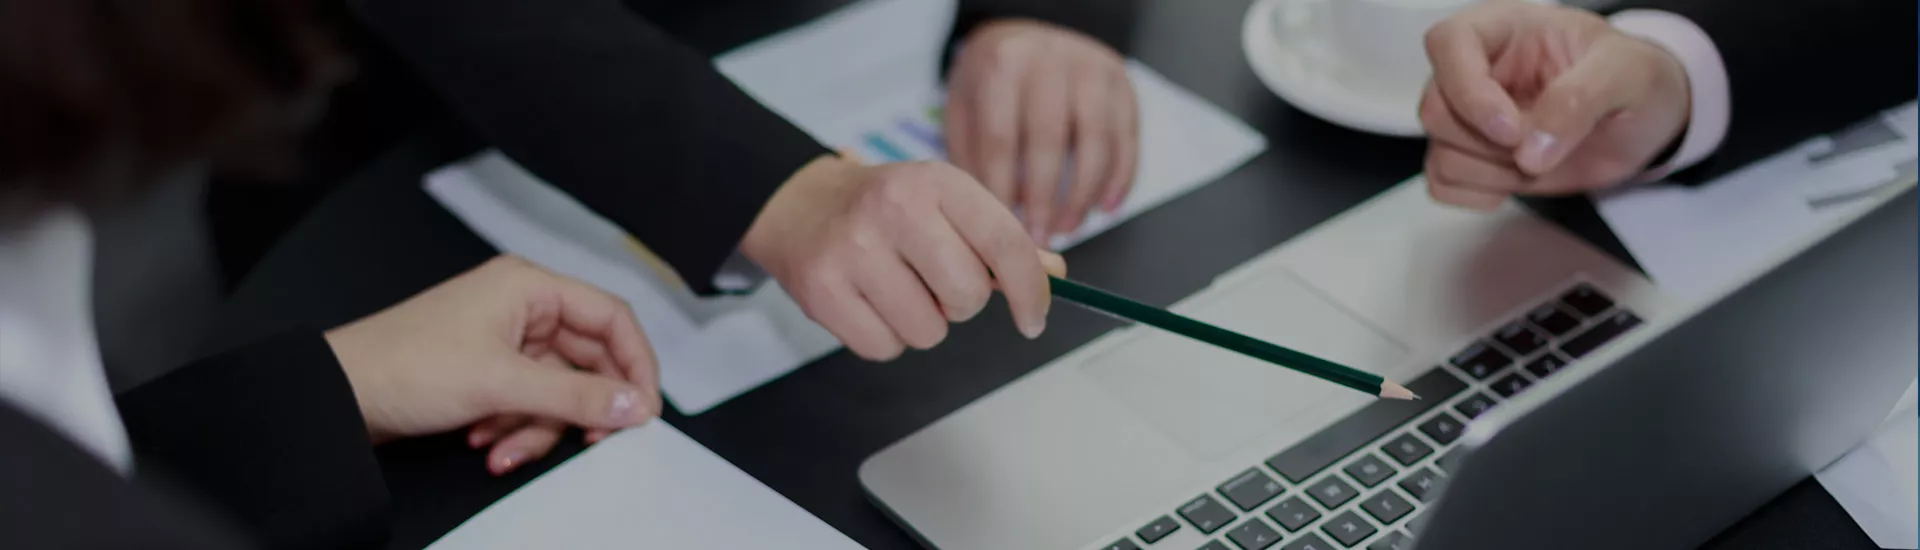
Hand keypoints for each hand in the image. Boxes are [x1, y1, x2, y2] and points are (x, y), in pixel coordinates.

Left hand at [324, 256, 661, 474]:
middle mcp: (522, 308)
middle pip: (587, 361)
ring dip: (537, 427)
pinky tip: (486, 441)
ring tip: (506, 449)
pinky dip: (514, 429)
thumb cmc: (403, 365)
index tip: (644, 408)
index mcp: (529, 287)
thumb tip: (636, 405)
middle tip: (592, 441)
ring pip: (557, 390)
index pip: (611, 318)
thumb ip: (577, 396)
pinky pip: (528, 403)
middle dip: (580, 407)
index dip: (636, 363)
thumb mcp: (502, 384)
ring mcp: (505, 342)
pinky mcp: (488, 372)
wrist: (338, 396)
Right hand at [741, 154, 1067, 360]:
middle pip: (968, 296)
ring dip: (922, 323)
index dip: (1030, 291)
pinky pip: (884, 348)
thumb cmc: (884, 208)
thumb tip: (1052, 275)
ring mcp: (852, 250)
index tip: (1034, 317)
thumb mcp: (945, 203)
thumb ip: (999, 239)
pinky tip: (869, 303)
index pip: (1005, 243)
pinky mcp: (821, 291)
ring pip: (927, 331)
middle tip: (936, 283)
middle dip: (961, 303)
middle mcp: (893, 208)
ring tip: (897, 289)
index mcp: (936, 181)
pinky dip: (885, 337)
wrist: (800, 205)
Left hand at [945, 18, 1138, 242]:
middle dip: (1044, 199)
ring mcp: (1093, 70)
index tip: (1001, 228)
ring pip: (1095, 143)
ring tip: (1068, 227)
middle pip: (1050, 142)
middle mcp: (1052, 60)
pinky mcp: (1123, 84)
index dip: (1003, 190)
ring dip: (1083, 195)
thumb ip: (971, 155)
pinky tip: (1104, 207)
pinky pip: (1127, 139)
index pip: (1001, 138)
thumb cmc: (990, 79)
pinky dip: (1120, 178)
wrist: (1024, 35)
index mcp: (1005, 63)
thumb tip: (991, 215)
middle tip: (1038, 237)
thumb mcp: (963, 104)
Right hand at [1419, 0, 1690, 208]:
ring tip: (1541, 161)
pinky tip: (1517, 182)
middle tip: (1541, 149)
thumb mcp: (1627, 73)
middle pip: (1435, 110)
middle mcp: (1475, 70)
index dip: (1468, 90)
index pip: (1448, 43)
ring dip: (1494, 173)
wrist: (1644, 123)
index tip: (1512, 129)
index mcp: (1504, 29)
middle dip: (1489, 144)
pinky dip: (1477, 195)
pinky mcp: (1470, 159)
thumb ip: (1579, 99)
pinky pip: (1442, 184)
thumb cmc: (1635, 81)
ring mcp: (1468, 118)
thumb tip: (1530, 152)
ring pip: (1439, 153)